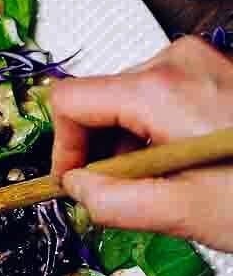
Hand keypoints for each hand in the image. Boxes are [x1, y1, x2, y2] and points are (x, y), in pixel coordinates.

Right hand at [50, 37, 232, 250]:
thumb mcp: (182, 212)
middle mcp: (177, 63)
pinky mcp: (213, 76)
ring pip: (128, 105)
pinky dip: (156, 138)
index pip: (70, 102)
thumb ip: (113, 202)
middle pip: (99, 102)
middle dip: (101, 154)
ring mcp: (198, 65)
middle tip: (124, 196)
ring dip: (131, 150)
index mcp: (159, 89)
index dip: (63, 150)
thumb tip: (77, 190)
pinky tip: (182, 168)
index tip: (74, 185)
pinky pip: (160, 102)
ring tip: (166, 186)